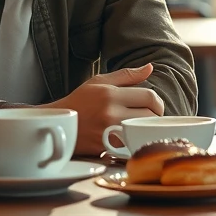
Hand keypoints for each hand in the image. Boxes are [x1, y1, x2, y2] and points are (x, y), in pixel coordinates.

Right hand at [47, 63, 164, 155]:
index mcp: (110, 94)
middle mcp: (110, 113)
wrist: (58, 124)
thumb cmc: (80, 101)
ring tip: (141, 125)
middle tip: (149, 116)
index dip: (157, 101)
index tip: (154, 105)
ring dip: (146, 128)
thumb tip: (150, 68)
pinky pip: (133, 144)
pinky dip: (137, 140)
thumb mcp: (99, 81)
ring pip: (143, 131)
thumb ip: (127, 75)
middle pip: (150, 115)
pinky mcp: (107, 148)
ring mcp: (109, 132)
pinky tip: (132, 136)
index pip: (149, 96)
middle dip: (154, 115)